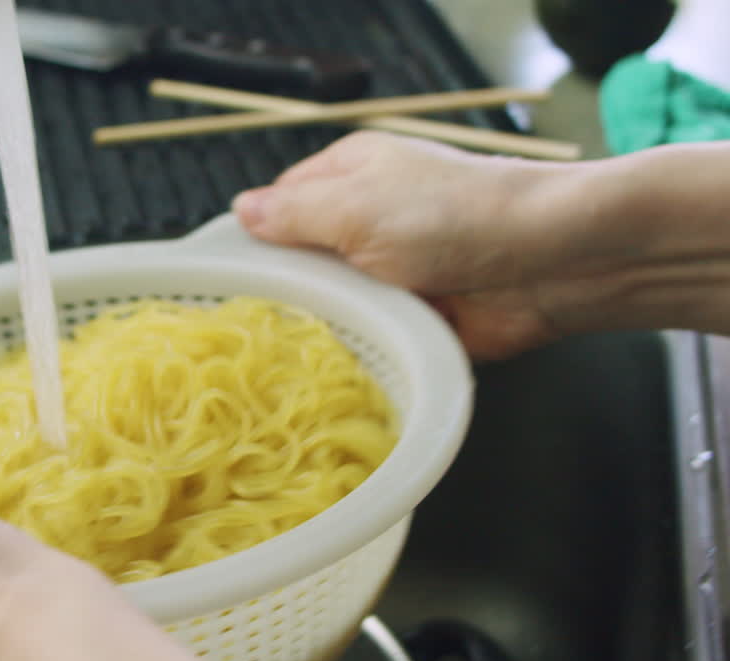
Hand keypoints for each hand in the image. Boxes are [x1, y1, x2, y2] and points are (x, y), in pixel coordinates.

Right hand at [232, 132, 729, 359]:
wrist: (551, 264)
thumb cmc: (454, 216)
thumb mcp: (358, 206)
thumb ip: (294, 213)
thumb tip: (241, 210)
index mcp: (348, 176)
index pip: (277, 205)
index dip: (251, 240)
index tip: (221, 282)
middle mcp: (366, 222)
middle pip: (301, 262)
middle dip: (284, 292)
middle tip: (248, 330)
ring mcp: (391, 272)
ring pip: (332, 306)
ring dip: (322, 326)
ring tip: (284, 358)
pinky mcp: (414, 317)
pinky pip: (369, 339)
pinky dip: (358, 352)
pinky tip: (330, 373)